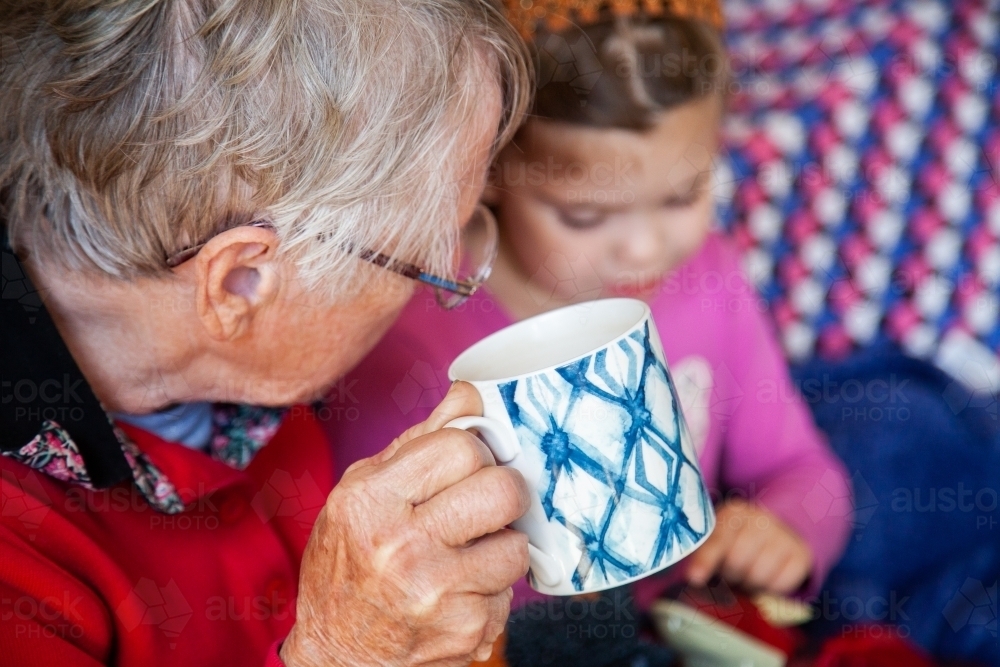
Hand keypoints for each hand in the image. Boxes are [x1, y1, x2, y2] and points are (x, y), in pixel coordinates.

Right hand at [282, 382, 530, 666]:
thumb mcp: (363, 492)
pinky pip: (510, 592)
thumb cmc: (348, 564)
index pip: (461, 445)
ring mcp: (436, 593)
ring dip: (500, 546)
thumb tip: (471, 393)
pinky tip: (459, 592)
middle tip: (484, 504)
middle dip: (502, 492)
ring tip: (466, 553)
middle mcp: (401, 546)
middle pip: (502, 489)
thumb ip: (419, 442)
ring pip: (516, 544)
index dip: (474, 451)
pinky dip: (492, 589)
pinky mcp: (466, 631)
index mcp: (370, 500)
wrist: (337, 657)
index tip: (467, 466)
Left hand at [685, 500, 811, 594]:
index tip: (694, 578)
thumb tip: (694, 577)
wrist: (778, 531)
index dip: (705, 560)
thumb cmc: (738, 541)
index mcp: (733, 513)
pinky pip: (781, 584)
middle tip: (731, 573)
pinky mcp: (802, 554)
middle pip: (737, 561)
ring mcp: (784, 535)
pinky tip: (767, 578)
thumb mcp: (718, 540)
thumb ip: (704, 555)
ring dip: (750, 583)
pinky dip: (771, 588)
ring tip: (748, 575)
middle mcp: (761, 519)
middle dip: (730, 574)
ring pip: (759, 575)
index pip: (717, 539)